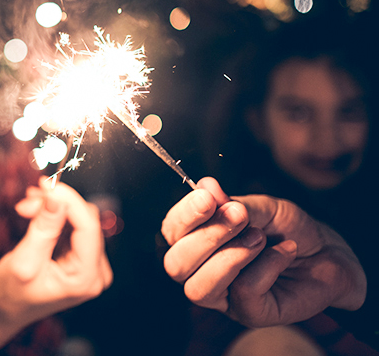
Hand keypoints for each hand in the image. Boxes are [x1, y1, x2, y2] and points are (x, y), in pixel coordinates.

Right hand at [0, 177, 112, 326]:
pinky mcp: (83, 256)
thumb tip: (57, 197)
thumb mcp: (24, 260)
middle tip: (25, 202)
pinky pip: (74, 224)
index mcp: (86, 279)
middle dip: (55, 205)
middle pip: (84, 220)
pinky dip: (54, 215)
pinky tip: (35, 212)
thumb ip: (43, 228)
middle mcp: (97, 272)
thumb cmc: (12, 292)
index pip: (88, 227)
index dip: (69, 200)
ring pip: (78, 218)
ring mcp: (92, 264)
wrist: (8, 309)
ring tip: (26, 208)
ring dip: (51, 208)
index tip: (46, 184)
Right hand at [161, 177, 365, 326]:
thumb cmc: (287, 229)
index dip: (184, 216)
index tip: (207, 199)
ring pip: (199, 288)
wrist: (328, 252)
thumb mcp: (261, 206)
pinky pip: (244, 292)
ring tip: (261, 237)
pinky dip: (267, 265)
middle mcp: (202, 271)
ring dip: (231, 256)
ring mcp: (223, 296)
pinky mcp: (250, 313)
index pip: (170, 232)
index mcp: (196, 240)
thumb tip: (204, 186)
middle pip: (175, 265)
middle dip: (207, 238)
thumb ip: (231, 202)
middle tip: (241, 217)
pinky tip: (284, 251)